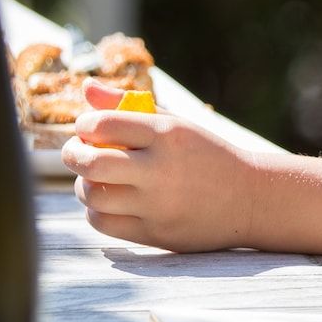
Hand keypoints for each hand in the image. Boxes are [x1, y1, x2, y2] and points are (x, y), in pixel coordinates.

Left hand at [63, 80, 267, 250]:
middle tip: (74, 152)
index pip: (105, 124)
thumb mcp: (175, 123)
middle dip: (72, 154)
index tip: (86, 127)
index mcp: (167, 134)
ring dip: (83, 184)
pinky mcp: (156, 234)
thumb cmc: (205, 155)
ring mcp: (158, 205)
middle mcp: (161, 169)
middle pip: (92, 163)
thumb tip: (87, 87)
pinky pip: (104, 223)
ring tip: (92, 178)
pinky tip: (106, 201)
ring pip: (94, 196)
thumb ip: (128, 104)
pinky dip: (95, 212)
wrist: (249, 199)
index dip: (84, 124)